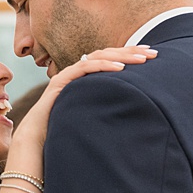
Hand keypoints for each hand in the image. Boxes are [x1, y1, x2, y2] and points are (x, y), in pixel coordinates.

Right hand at [12, 45, 156, 156]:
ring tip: (141, 59)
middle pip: (108, 54)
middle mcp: (79, 72)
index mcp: (88, 78)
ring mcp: (69, 74)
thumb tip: (135, 110)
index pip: (112, 60)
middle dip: (132, 52)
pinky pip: (85, 68)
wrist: (38, 140)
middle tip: (154, 53)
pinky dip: (103, 66)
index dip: (131, 55)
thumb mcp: (95, 115)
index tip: (152, 54)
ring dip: (122, 56)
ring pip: (99, 57)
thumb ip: (109, 108)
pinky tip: (120, 68)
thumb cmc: (66, 130)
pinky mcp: (62, 81)